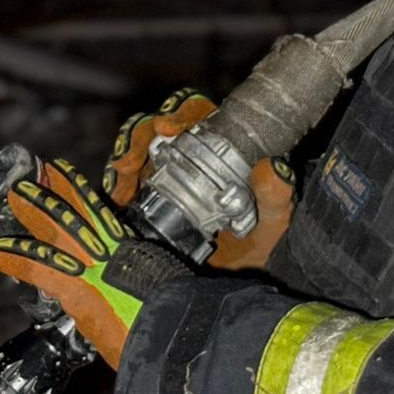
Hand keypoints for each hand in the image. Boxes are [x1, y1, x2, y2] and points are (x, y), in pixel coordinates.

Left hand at [0, 157, 186, 368]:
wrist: (175, 333)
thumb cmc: (177, 319)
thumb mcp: (161, 291)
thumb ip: (137, 285)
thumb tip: (126, 295)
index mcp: (131, 251)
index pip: (100, 215)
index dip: (80, 195)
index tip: (66, 175)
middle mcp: (110, 251)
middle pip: (78, 211)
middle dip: (55, 191)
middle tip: (35, 176)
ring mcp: (92, 265)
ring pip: (59, 226)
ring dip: (35, 209)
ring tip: (16, 193)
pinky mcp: (76, 287)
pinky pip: (39, 266)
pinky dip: (16, 258)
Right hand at [103, 87, 295, 269]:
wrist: (234, 281)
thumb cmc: (259, 242)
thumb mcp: (274, 221)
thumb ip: (275, 198)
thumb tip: (270, 168)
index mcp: (222, 148)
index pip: (197, 115)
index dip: (180, 112)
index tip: (166, 128)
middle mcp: (190, 155)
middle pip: (158, 128)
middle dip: (139, 138)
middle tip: (130, 163)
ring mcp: (167, 174)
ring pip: (138, 151)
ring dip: (126, 160)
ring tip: (120, 185)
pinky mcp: (149, 197)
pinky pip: (129, 183)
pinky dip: (119, 186)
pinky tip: (118, 200)